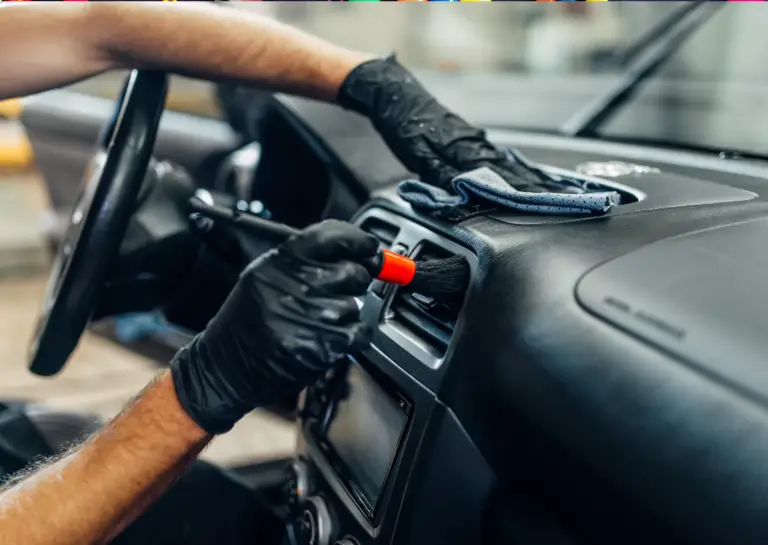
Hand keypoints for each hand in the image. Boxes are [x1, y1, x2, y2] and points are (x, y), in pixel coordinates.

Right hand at [170, 220, 379, 434]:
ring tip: (318, 321)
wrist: (226, 365)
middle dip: (352, 282)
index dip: (358, 239)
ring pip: (358, 303)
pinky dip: (353, 336)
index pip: (333, 236)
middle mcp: (298, 284)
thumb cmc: (247, 321)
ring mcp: (313, 315)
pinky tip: (329, 338)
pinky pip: (361, 331)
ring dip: (347, 313)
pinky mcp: (325, 344)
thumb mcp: (264, 276)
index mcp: (282, 261)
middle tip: (333, 293)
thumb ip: (306, 260)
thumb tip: (356, 251)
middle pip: (354, 271)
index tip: (370, 246)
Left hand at [337, 56, 551, 190]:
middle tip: (554, 200)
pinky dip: (508, 167)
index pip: (498, 176)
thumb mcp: (417, 154)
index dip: (519, 191)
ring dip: (522, 177)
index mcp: (464, 149)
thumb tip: (462, 193)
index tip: (540, 202)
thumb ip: (441, 175)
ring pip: (503, 162)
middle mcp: (474, 142)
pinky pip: (493, 156)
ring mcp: (472, 138)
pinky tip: (516, 172)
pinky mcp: (467, 136)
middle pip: (507, 170)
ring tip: (542, 191)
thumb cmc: (403, 124)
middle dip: (530, 186)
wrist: (395, 93)